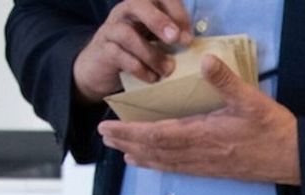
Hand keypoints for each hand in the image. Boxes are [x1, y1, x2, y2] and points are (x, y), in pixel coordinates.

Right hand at [73, 1, 192, 103]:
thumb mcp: (158, 42)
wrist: (101, 70)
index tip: (189, 36)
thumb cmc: (138, 54)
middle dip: (159, 21)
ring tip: (168, 70)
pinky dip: (138, 68)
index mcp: (143, 7)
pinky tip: (152, 78)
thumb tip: (203, 49)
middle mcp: (125, 13)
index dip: (176, 12)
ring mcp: (111, 30)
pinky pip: (118, 55)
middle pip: (136, 3)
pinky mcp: (103, 51)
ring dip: (151, 53)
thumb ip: (175, 39)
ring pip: (126, 33)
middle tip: (177, 40)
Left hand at [97, 56, 300, 184]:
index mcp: (204, 134)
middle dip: (127, 144)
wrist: (295, 160)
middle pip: (155, 151)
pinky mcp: (216, 170)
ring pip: (166, 163)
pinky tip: (154, 163)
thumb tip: (207, 60)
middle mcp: (201, 154)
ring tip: (122, 152)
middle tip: (105, 138)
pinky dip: (162, 165)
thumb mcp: (252, 100)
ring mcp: (208, 165)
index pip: (157, 135)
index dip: (130, 132)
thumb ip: (226, 81)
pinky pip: (181, 169)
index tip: (108, 127)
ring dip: (141, 156)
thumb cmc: (274, 129)